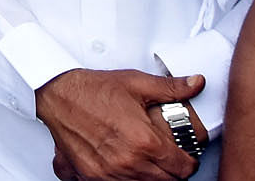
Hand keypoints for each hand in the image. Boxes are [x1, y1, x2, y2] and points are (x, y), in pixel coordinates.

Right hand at [35, 68, 203, 180]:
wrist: (58, 94)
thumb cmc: (93, 89)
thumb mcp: (137, 83)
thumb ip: (171, 88)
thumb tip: (196, 83)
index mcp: (144, 141)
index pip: (182, 169)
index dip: (188, 162)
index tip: (185, 156)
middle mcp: (128, 161)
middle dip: (171, 171)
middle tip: (167, 157)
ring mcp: (108, 172)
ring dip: (150, 177)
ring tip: (146, 160)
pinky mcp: (91, 176)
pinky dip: (126, 179)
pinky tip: (125, 166)